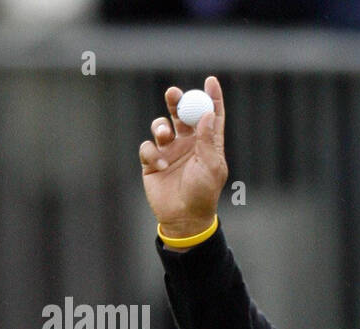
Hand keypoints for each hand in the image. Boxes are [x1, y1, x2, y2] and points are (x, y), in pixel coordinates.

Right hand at [139, 75, 227, 237]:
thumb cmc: (203, 194)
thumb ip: (207, 140)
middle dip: (177, 101)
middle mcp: (188, 144)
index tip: (211, 80)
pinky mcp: (152, 161)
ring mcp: (169, 151)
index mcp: (207, 144)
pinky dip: (151, 152)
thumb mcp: (211, 167)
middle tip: (173, 93)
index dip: (211, 97)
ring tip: (164, 136)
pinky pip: (147, 147)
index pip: (211, 116)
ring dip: (160, 126)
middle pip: (182, 114)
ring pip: (161, 126)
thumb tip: (208, 113)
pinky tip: (159, 165)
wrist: (183, 218)